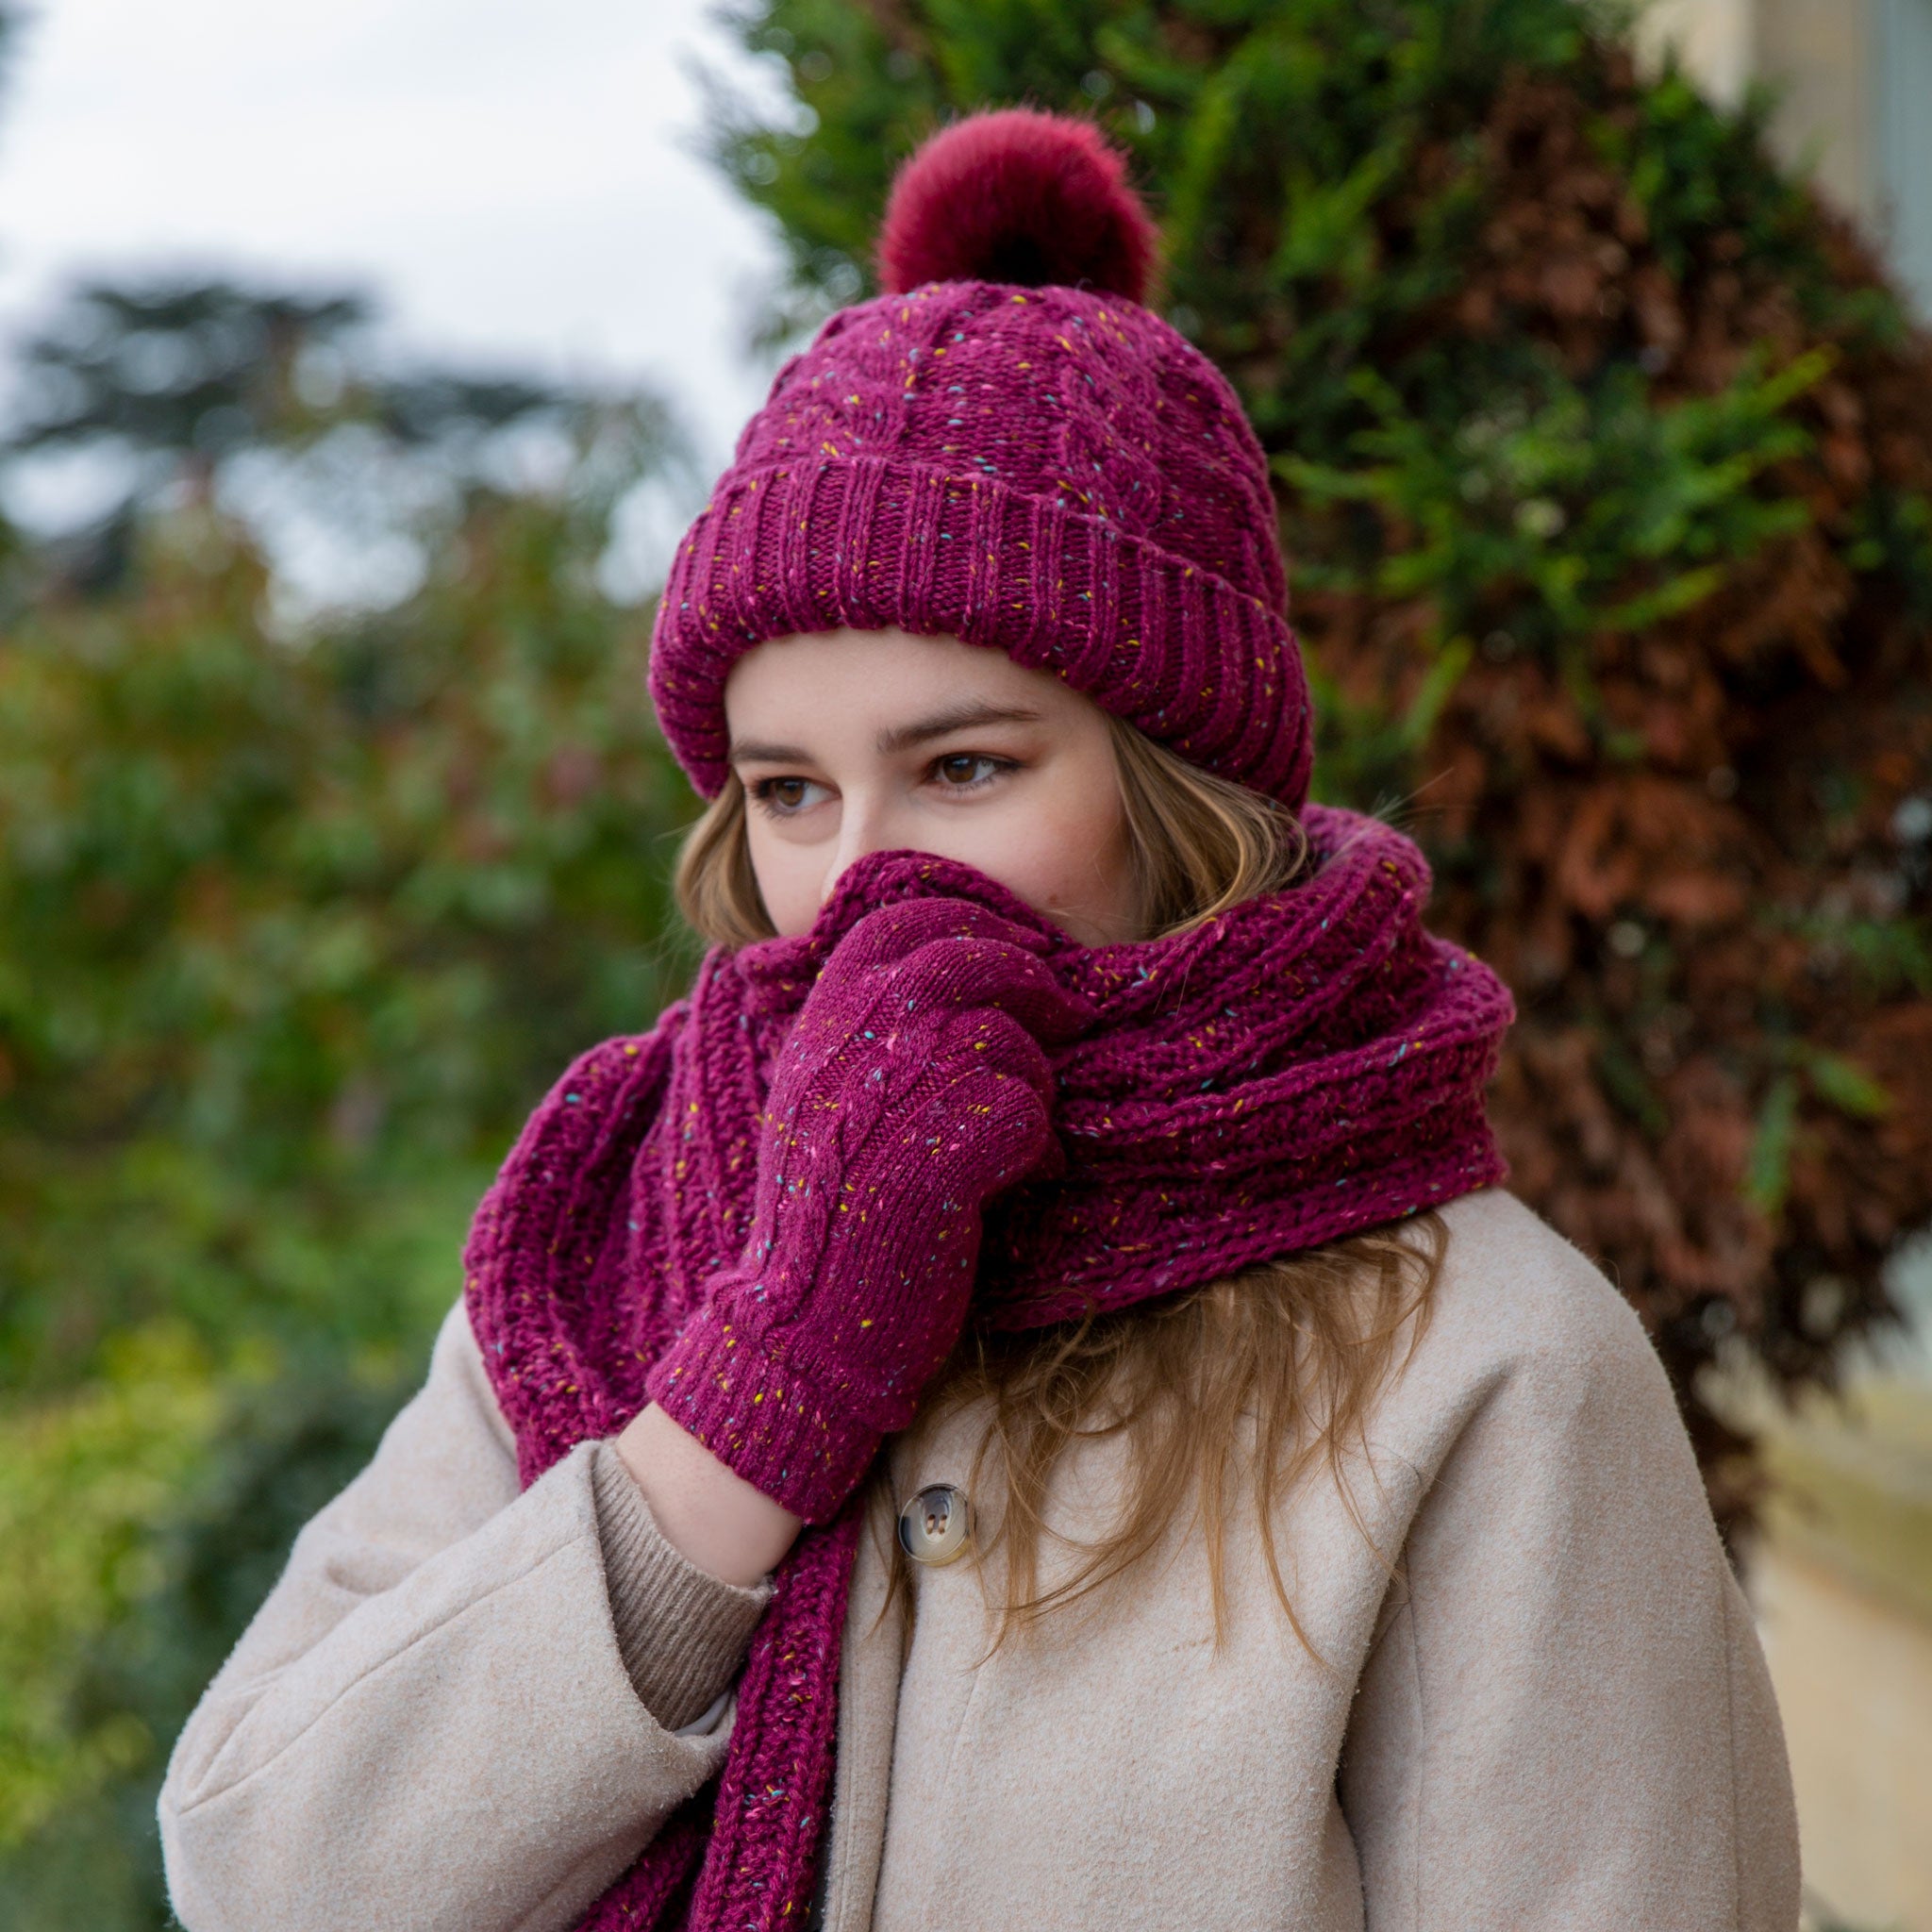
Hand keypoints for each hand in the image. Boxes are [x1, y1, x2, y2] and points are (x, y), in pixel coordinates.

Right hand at [644, 896, 1090, 1521]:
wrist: (798, 1326)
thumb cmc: (834, 1216)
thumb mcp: (831, 1098)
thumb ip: (877, 1030)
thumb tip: (979, 964)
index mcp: (817, 1020)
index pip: (904, 916)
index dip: (976, 920)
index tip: (1019, 949)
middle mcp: (847, 1044)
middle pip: (967, 955)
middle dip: (1029, 978)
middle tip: (1062, 1016)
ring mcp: (889, 1096)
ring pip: (1007, 1039)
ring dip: (1033, 1085)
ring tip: (1016, 1139)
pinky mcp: (936, 1159)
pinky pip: (1025, 1114)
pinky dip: (1038, 1152)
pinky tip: (1016, 1185)